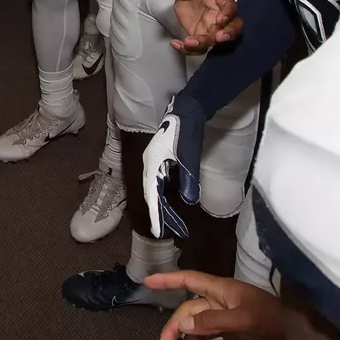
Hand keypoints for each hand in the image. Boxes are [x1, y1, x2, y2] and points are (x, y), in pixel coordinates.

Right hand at [142, 98, 203, 238]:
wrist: (189, 108)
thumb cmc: (187, 130)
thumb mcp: (189, 154)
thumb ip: (188, 177)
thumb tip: (190, 200)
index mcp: (152, 163)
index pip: (152, 194)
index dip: (155, 214)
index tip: (157, 232)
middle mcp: (149, 163)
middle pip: (151, 192)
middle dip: (158, 212)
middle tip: (164, 230)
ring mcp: (154, 160)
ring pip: (155, 187)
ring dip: (161, 203)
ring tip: (168, 220)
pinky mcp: (161, 158)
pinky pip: (160, 181)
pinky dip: (164, 193)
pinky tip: (170, 200)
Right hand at [150, 270, 286, 339]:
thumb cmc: (274, 322)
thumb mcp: (244, 319)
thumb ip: (212, 320)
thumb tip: (182, 322)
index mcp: (222, 292)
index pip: (189, 281)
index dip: (168, 280)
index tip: (147, 283)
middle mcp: (221, 306)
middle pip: (189, 313)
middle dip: (175, 330)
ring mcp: (228, 325)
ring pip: (199, 334)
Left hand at [162, 0, 242, 52]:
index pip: (230, 6)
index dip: (228, 13)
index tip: (221, 18)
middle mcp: (219, 15)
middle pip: (232, 27)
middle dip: (228, 34)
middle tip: (217, 38)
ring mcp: (211, 28)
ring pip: (214, 41)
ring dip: (203, 44)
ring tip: (188, 43)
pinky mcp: (201, 36)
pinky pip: (198, 47)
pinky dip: (188, 49)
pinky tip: (176, 44)